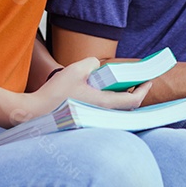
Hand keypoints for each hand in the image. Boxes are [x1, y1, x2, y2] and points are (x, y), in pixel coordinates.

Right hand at [13, 58, 150, 125]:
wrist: (37, 112)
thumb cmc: (56, 93)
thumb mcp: (76, 69)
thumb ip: (93, 64)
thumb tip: (99, 69)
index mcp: (103, 103)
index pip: (133, 100)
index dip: (144, 90)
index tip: (148, 81)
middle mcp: (102, 116)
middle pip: (128, 108)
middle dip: (136, 94)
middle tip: (138, 82)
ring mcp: (95, 121)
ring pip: (117, 112)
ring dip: (123, 99)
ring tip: (122, 85)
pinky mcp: (88, 122)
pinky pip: (106, 114)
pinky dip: (111, 104)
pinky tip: (104, 94)